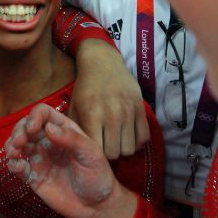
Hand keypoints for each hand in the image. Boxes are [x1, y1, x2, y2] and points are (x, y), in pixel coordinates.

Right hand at [4, 104, 136, 217]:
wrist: (96, 205)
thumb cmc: (98, 175)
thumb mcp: (90, 153)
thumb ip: (71, 139)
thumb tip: (49, 127)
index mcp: (63, 130)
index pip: (43, 114)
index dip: (34, 116)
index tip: (32, 128)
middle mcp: (49, 141)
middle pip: (26, 126)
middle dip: (18, 130)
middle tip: (18, 142)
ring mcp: (40, 158)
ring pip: (18, 145)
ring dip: (11, 145)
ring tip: (13, 153)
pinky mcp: (34, 176)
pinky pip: (18, 167)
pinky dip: (12, 164)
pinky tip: (17, 167)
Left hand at [71, 39, 149, 158]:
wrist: (103, 62)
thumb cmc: (85, 87)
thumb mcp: (73, 106)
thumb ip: (75, 130)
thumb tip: (79, 152)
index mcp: (92, 114)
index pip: (96, 150)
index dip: (94, 155)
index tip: (92, 150)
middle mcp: (112, 114)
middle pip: (114, 154)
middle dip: (109, 154)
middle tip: (105, 146)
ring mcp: (129, 111)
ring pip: (130, 149)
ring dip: (123, 149)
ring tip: (116, 141)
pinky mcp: (141, 108)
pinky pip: (144, 137)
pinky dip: (137, 142)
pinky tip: (128, 135)